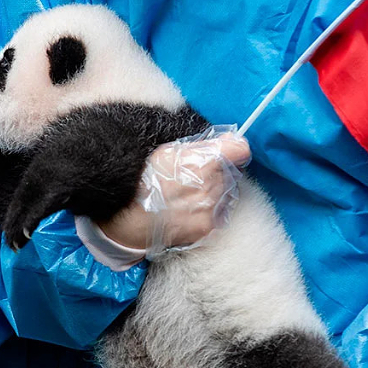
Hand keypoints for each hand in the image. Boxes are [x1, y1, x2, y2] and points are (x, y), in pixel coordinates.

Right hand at [98, 127, 250, 253]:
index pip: (239, 150)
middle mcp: (212, 184)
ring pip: (227, 193)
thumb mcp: (168, 151)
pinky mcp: (207, 226)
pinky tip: (188, 208)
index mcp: (204, 160)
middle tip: (192, 176)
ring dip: (214, 191)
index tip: (225, 151)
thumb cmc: (143, 180)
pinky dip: (208, 209)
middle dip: (217, 172)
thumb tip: (229, 140)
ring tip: (186, 194)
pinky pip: (219, 213)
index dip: (231, 149)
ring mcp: (211, 208)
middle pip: (231, 173)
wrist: (128, 216)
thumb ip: (202, 145)